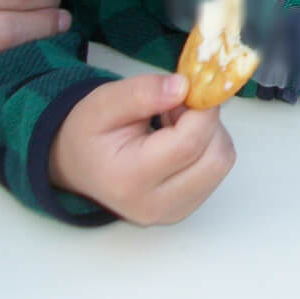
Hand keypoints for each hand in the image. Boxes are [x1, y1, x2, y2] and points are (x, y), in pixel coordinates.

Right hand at [49, 73, 235, 224]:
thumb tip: (184, 86)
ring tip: (175, 123)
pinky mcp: (186, 208)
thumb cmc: (89, 134)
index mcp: (129, 180)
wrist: (78, 166)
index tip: (187, 88)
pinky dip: (208, 146)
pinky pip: (217, 170)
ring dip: (209, 133)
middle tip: (177, 107)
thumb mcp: (103, 102)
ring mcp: (173, 211)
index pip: (188, 143)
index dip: (200, 109)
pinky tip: (179, 140)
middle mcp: (155, 205)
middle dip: (206, 122)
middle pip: (215, 158)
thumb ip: (142, 92)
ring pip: (221, 161)